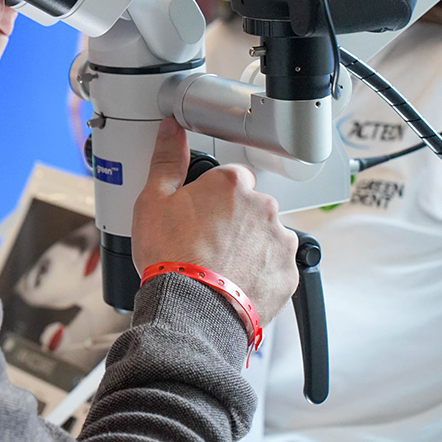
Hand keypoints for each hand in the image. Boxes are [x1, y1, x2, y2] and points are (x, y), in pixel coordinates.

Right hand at [131, 117, 299, 324]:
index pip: (230, 176)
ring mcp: (280, 241)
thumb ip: (166, 160)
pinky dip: (260, 272)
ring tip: (220, 266)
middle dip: (233, 220)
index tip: (199, 212)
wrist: (191, 311)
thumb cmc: (171, 257)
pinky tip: (235, 282)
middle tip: (205, 242)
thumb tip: (171, 130)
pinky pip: (276, 266)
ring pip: (266, 235)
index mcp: (232, 184)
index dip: (212, 194)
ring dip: (250, 245)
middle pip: (250, 205)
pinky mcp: (288, 275)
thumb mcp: (153, 201)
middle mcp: (263, 207)